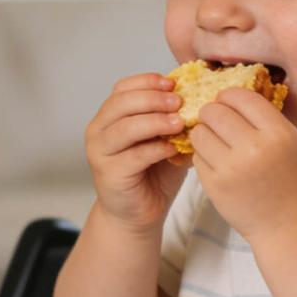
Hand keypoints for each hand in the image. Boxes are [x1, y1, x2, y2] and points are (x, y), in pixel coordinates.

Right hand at [86, 73, 188, 231]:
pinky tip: (173, 149)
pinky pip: (134, 155)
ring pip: (125, 127)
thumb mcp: (164, 138)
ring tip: (179, 123)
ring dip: (155, 121)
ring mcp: (100, 152)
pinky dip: (156, 149)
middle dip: (153, 99)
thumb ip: (172, 118)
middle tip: (179, 101)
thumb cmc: (153, 174)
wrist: (138, 214)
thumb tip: (198, 95)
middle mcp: (98, 130)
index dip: (147, 81)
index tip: (173, 83)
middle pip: (121, 103)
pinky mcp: (109, 173)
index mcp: (110, 116)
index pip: (122, 88)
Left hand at [190, 88, 296, 245]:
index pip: (240, 97)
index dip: (229, 95)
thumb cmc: (296, 181)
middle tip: (217, 121)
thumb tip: (234, 94)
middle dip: (213, 113)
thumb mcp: (294, 142)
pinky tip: (217, 162)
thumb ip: (267, 119)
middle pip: (214, 111)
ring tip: (216, 141)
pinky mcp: (215, 186)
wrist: (291, 227)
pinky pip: (197, 157)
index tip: (227, 101)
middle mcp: (254, 149)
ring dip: (205, 133)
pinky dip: (204, 156)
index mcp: (278, 133)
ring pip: (199, 132)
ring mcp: (231, 169)